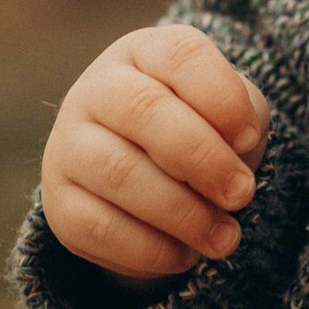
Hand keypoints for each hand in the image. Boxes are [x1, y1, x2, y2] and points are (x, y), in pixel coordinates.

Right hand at [42, 23, 270, 285]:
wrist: (147, 179)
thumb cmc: (201, 130)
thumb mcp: (230, 112)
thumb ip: (241, 118)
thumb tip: (232, 155)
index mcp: (145, 53)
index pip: (180, 55)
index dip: (222, 98)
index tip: (250, 138)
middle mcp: (97, 89)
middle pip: (145, 111)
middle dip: (204, 159)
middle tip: (242, 194)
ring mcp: (68, 144)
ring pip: (120, 172)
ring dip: (183, 213)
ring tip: (224, 238)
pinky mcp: (58, 202)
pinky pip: (100, 227)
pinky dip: (152, 249)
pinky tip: (184, 255)